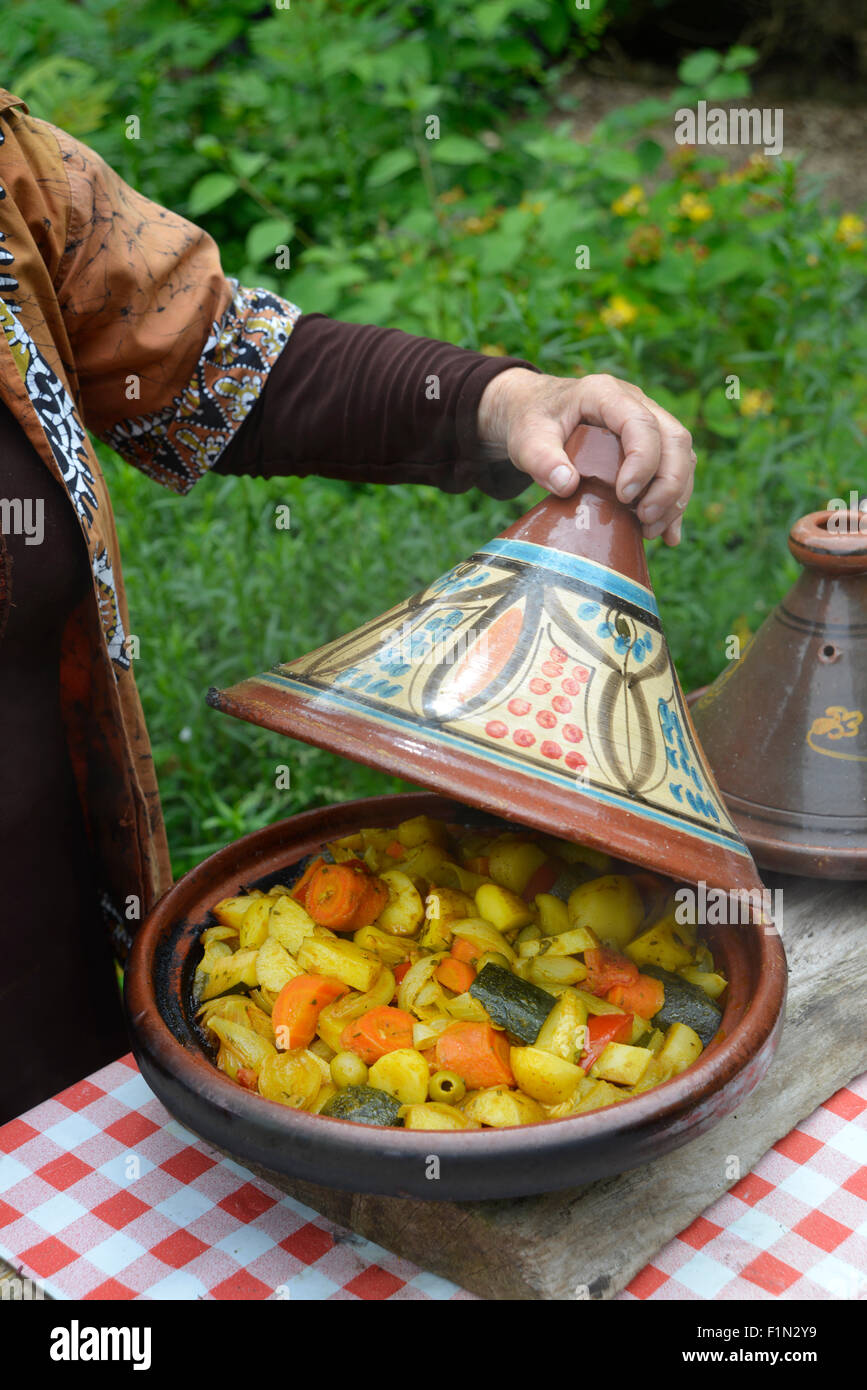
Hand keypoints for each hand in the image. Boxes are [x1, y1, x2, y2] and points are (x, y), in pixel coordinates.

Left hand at [477, 368, 694, 545]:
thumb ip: (540, 459)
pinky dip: (675, 502)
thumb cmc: (531, 421)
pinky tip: (668, 534)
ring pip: (683, 455)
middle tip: (644, 519)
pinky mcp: (652, 443)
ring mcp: (649, 420)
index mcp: (605, 394)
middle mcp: (636, 402)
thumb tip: (567, 485)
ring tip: (650, 531)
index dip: (642, 462)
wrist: (534, 411)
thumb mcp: (526, 438)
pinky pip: (677, 468)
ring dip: (674, 496)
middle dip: (668, 484)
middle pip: (675, 439)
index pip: (641, 424)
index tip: (624, 497)